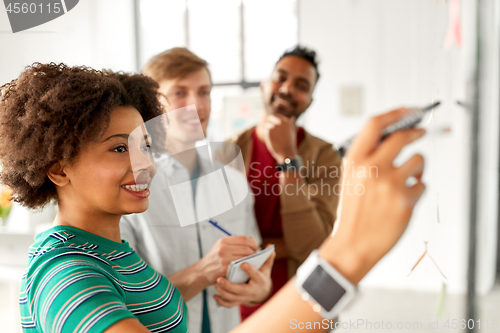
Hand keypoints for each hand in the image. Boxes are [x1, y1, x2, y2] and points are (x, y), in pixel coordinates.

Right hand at [198, 236, 258, 285]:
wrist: (201, 272)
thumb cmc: (214, 259)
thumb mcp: (220, 246)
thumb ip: (235, 242)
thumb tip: (252, 239)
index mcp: (223, 241)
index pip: (244, 239)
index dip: (253, 243)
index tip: (256, 247)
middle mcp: (223, 248)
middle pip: (247, 249)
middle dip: (254, 253)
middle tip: (255, 256)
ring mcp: (224, 259)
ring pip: (245, 258)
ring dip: (251, 261)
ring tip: (252, 262)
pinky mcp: (225, 269)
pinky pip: (240, 267)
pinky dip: (245, 267)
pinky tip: (246, 268)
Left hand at [213, 245, 275, 306]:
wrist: (261, 291)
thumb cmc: (261, 275)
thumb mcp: (266, 268)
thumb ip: (267, 257)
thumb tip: (270, 246)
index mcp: (260, 280)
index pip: (256, 275)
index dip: (250, 270)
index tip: (242, 264)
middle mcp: (253, 290)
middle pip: (241, 290)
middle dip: (229, 286)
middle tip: (220, 279)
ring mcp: (245, 297)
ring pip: (233, 298)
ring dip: (224, 292)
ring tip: (217, 283)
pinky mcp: (239, 301)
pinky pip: (229, 304)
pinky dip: (222, 301)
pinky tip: (215, 295)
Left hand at [260, 114, 297, 162]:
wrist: (286, 152)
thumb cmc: (289, 143)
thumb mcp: (293, 132)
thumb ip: (290, 124)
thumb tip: (292, 117)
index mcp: (287, 121)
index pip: (277, 115)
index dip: (274, 119)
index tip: (273, 124)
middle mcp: (280, 122)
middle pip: (270, 117)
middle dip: (269, 122)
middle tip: (269, 128)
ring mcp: (274, 126)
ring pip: (267, 124)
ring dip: (268, 130)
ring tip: (272, 137)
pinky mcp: (268, 131)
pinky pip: (265, 130)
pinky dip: (266, 134)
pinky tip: (271, 139)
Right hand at [320, 108, 425, 283]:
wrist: (352, 244)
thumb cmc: (352, 212)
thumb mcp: (350, 178)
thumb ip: (367, 157)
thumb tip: (393, 135)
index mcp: (354, 161)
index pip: (375, 124)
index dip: (394, 113)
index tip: (408, 110)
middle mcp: (371, 168)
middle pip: (402, 136)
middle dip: (416, 132)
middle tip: (421, 131)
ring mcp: (389, 184)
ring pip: (419, 160)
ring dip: (418, 167)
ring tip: (408, 179)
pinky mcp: (405, 200)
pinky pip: (422, 184)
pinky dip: (417, 189)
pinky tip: (403, 200)